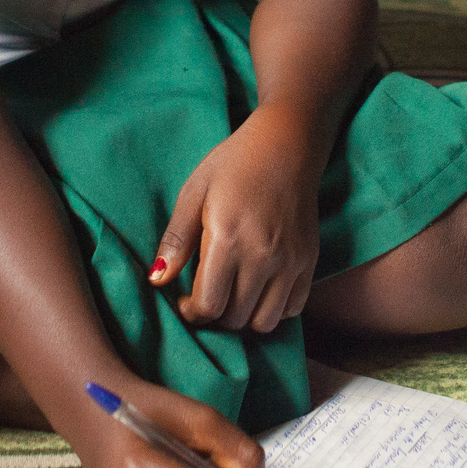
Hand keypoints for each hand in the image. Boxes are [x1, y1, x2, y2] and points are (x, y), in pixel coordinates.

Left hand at [150, 104, 322, 331]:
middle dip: (213, 316)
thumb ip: (176, 240)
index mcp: (228, 238)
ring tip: (232, 296)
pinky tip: (259, 289)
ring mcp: (291, 261)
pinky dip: (274, 309)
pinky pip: (293, 308)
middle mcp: (263, 256)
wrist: (287, 145)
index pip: (208, 305)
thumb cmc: (233, 165)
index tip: (185, 300)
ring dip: (244, 317)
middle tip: (205, 296)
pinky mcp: (310, 261)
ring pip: (265, 322)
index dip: (191, 312)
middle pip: (235, 318)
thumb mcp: (194, 193)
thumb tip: (156, 280)